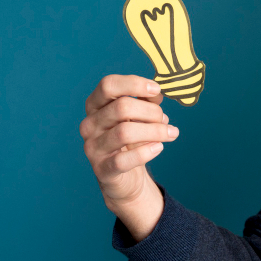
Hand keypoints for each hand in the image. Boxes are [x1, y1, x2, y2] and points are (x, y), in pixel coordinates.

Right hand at [80, 74, 177, 235]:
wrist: (127, 176)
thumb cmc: (132, 139)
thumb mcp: (139, 116)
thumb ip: (146, 102)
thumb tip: (156, 93)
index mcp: (95, 106)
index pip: (108, 85)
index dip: (134, 83)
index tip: (156, 89)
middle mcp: (89, 124)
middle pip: (121, 107)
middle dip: (151, 111)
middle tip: (165, 119)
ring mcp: (92, 148)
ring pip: (124, 132)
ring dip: (154, 131)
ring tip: (170, 133)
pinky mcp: (102, 169)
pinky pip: (123, 160)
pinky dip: (145, 152)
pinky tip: (158, 147)